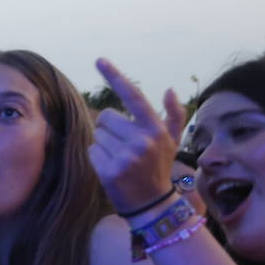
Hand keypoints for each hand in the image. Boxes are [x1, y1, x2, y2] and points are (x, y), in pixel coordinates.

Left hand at [87, 58, 185, 216]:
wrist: (153, 205)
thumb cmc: (158, 168)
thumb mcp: (171, 142)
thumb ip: (173, 115)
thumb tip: (169, 89)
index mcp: (155, 130)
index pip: (133, 96)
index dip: (115, 76)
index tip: (99, 60)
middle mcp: (142, 141)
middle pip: (105, 117)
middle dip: (110, 129)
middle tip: (125, 147)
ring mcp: (126, 157)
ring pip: (97, 135)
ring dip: (105, 144)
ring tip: (121, 159)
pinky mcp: (109, 171)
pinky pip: (91, 151)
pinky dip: (97, 158)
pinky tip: (112, 169)